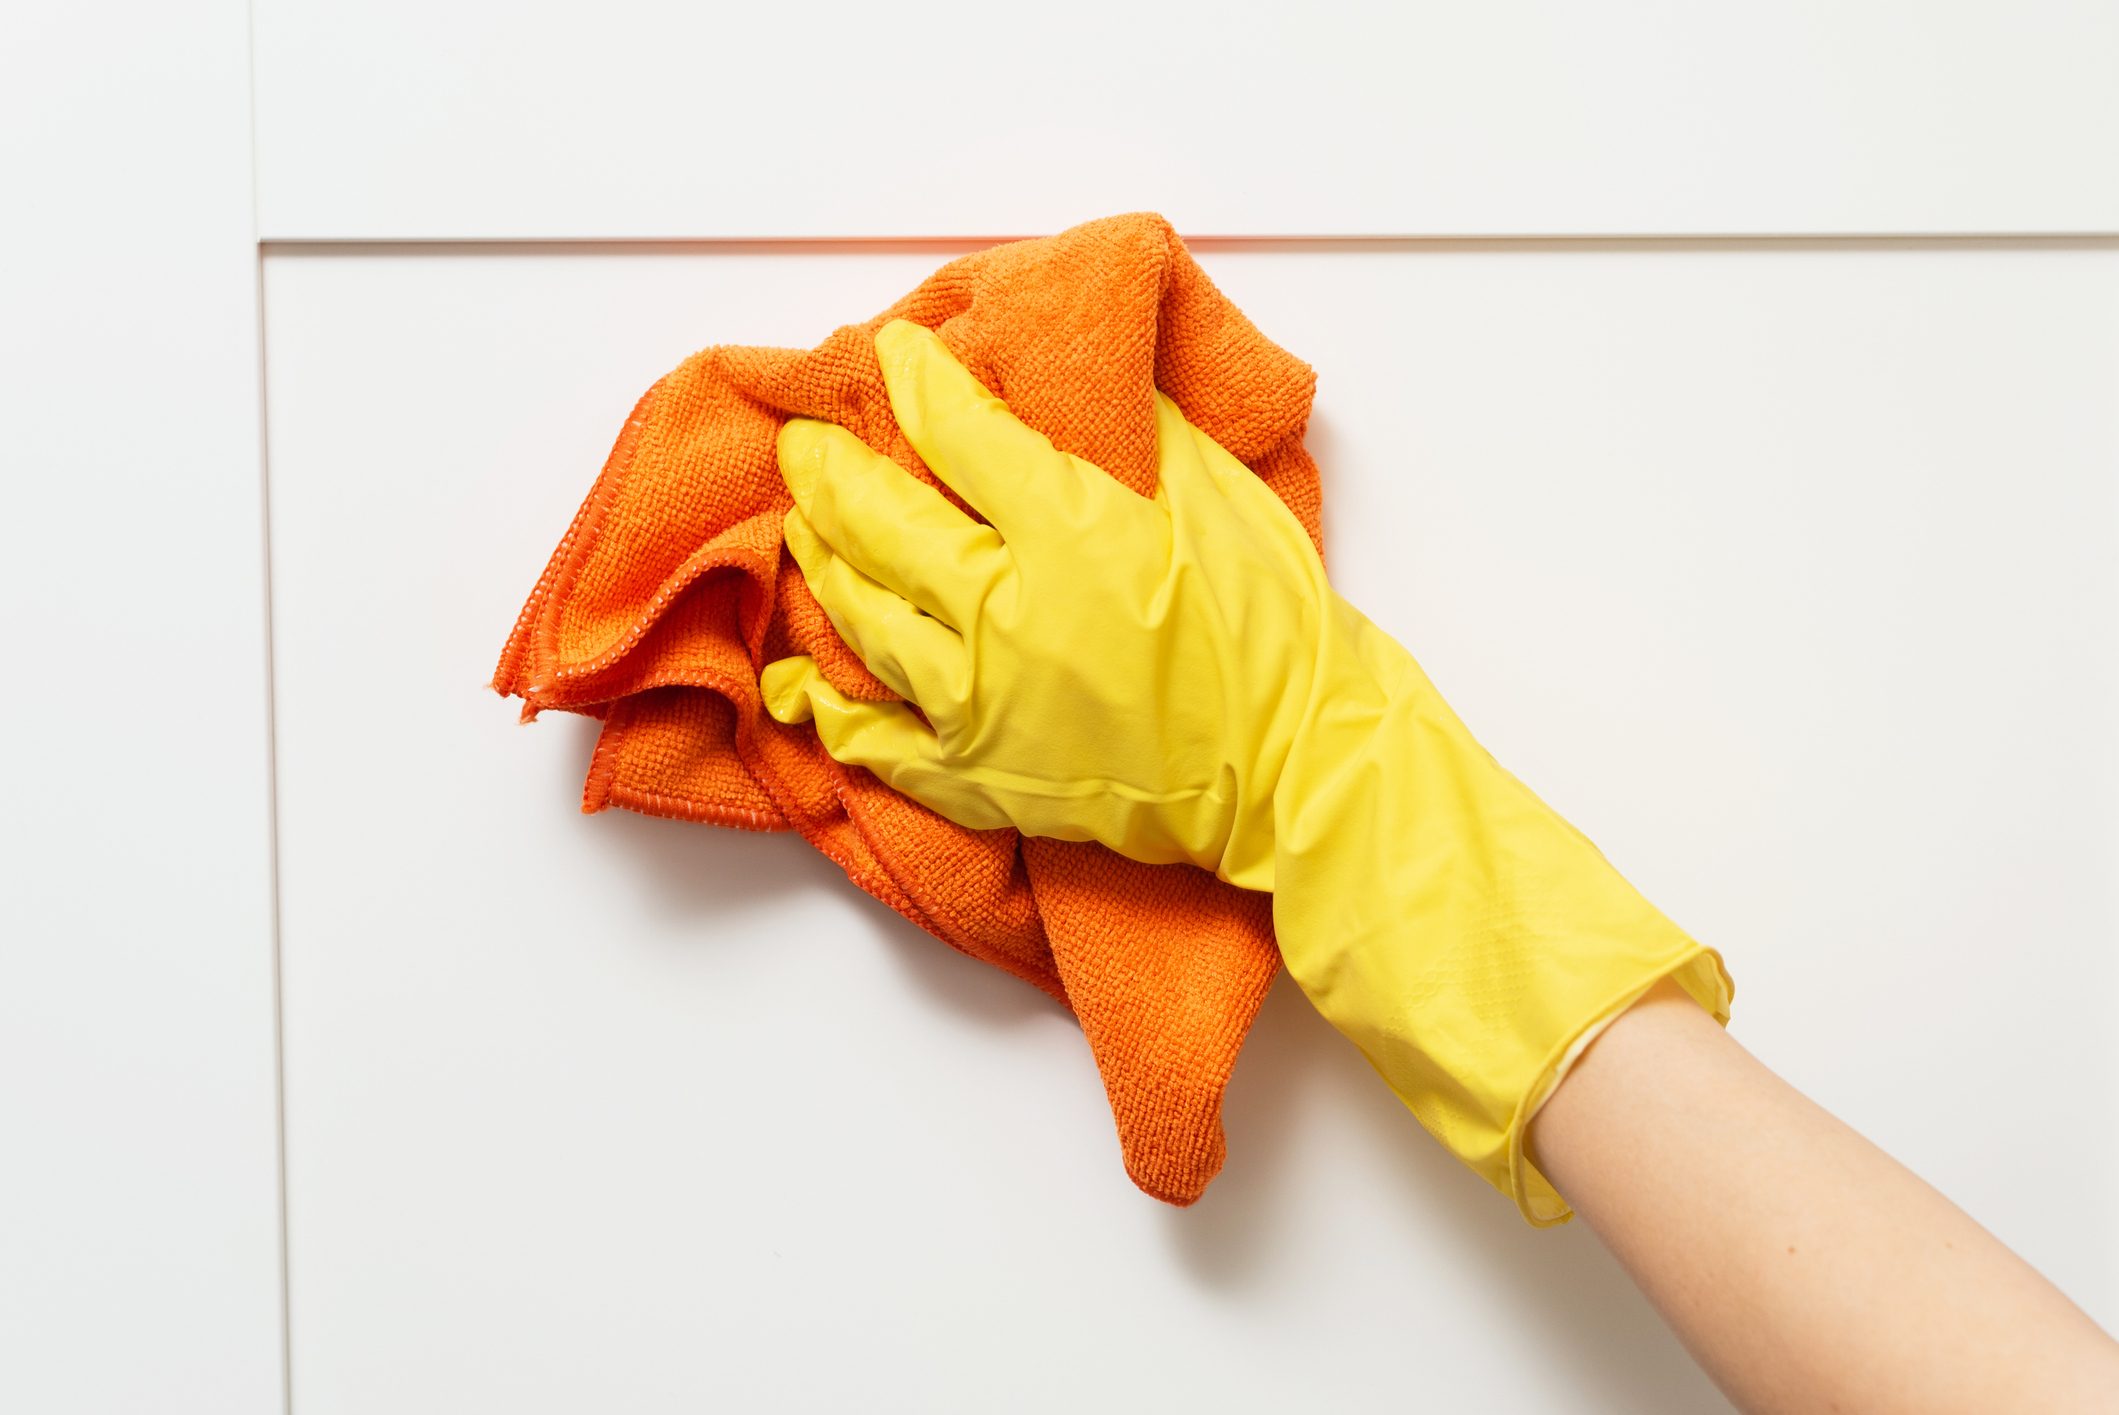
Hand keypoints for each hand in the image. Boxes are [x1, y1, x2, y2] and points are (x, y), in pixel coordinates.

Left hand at [761, 317, 1335, 888]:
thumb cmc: (1276, 639)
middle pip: (882, 523)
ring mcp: (986, 705)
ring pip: (866, 619)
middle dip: (831, 469)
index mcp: (1072, 533)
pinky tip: (802, 682)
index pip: (959, 433)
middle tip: (803, 442)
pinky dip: (832, 710)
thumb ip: (1142, 433)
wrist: (1301, 770)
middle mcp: (1010, 616)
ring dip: (825, 565)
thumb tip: (1098, 381)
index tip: (893, 355)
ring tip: (804, 529)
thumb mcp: (1221, 500)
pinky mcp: (984, 778)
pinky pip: (880, 741)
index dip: (917, 382)